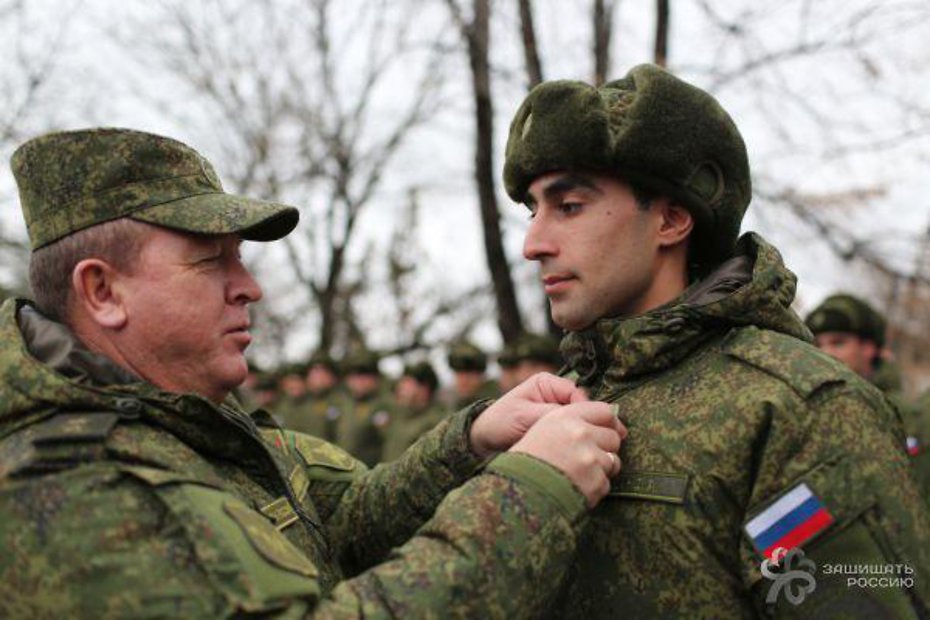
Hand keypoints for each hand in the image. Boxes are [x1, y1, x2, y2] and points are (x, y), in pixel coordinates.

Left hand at [469, 373, 588, 457]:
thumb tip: (579, 421)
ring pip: (579, 424)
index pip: (577, 393)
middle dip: (580, 425)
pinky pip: (572, 436)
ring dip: (575, 436)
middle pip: (581, 409)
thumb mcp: (524, 416)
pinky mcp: (556, 430)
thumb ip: (551, 415)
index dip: (582, 411)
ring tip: (570, 449)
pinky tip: (568, 454)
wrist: (484, 441)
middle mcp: (556, 396)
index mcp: (547, 383)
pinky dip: (571, 444)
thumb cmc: (499, 422)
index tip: (580, 429)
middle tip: (577, 442)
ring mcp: (557, 414)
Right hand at [509, 402, 626, 507]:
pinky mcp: (595, 481)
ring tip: (577, 476)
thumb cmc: (527, 459)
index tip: (608, 431)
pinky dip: (594, 488)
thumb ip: (573, 421)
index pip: (604, 411)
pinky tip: (575, 488)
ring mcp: (589, 458)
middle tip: (586, 459)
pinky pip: (606, 483)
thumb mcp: (544, 428)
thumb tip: (610, 422)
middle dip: (604, 448)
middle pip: (612, 437)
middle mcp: (580, 434)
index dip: (608, 422)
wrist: (517, 491)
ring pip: (612, 461)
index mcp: (565, 417)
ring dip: (600, 470)